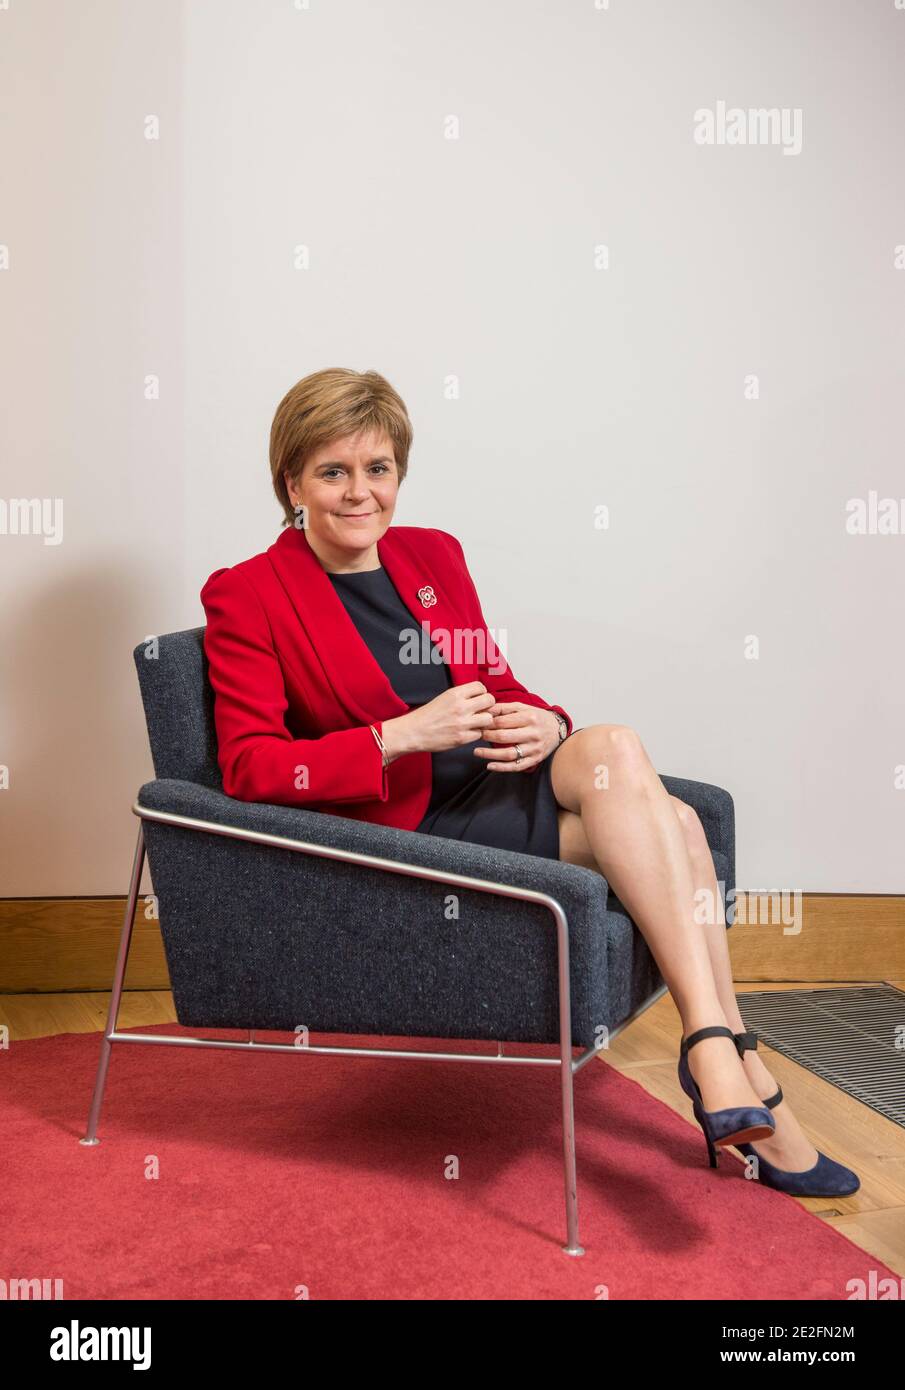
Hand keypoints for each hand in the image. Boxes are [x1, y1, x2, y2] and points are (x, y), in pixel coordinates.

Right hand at [381, 681, 495, 758]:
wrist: (413, 732)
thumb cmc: (427, 715)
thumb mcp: (444, 698)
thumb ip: (462, 696)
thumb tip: (480, 696)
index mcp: (455, 694)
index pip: (481, 687)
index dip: (482, 693)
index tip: (477, 698)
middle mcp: (460, 706)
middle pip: (489, 700)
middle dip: (487, 706)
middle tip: (481, 711)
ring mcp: (462, 723)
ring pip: (489, 718)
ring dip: (484, 721)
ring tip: (476, 722)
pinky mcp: (462, 738)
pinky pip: (480, 734)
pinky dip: (476, 734)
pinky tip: (467, 732)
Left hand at [472, 702, 560, 771]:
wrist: (557, 730)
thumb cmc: (537, 718)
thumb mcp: (523, 708)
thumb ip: (504, 708)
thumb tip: (485, 709)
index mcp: (530, 718)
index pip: (503, 721)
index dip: (487, 723)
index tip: (478, 724)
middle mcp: (533, 733)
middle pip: (504, 737)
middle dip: (487, 736)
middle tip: (477, 735)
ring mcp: (534, 748)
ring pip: (509, 754)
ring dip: (490, 754)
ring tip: (477, 752)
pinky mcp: (535, 759)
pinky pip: (516, 766)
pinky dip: (501, 767)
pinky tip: (489, 765)